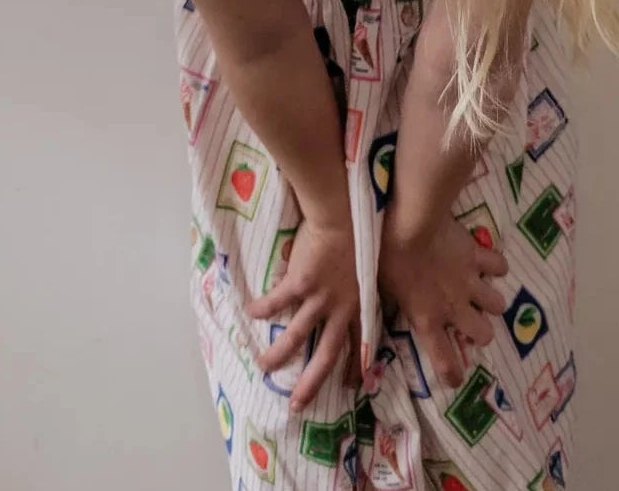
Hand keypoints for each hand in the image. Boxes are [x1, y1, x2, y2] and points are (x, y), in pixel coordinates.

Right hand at [246, 214, 361, 408]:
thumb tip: (353, 289)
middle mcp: (341, 307)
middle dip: (312, 381)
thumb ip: (358, 284)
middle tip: (297, 404)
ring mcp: (320, 297)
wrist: (344, 215)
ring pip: (298, 335)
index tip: (352, 385)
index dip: (356, 366)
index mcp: (359, 304)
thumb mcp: (366, 267)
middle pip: (327, 354)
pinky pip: (277, 301)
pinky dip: (263, 307)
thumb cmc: (358, 234)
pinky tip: (251, 312)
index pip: (359, 343)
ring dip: (280, 354)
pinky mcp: (301, 282)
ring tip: (263, 366)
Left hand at [377, 208, 508, 388]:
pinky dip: (497, 267)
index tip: (455, 379)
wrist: (411, 225)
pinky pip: (499, 266)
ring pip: (497, 305)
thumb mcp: (382, 288)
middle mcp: (454, 307)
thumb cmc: (389, 258)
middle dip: (480, 333)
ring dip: (491, 302)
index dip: (452, 375)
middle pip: (484, 335)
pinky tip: (489, 264)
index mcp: (427, 320)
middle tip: (471, 322)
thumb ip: (391, 305)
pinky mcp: (478, 257)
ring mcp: (470, 283)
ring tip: (482, 295)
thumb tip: (386, 314)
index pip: (444, 361)